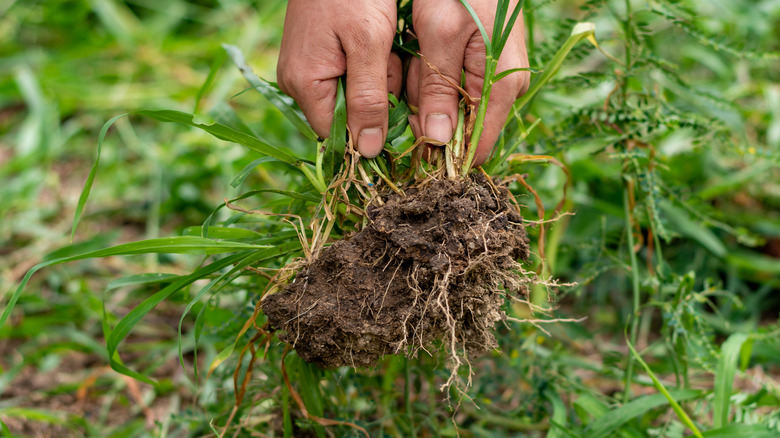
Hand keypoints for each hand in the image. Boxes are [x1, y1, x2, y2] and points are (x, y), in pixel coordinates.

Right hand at [276, 0, 402, 157]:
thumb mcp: (369, 44)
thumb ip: (368, 99)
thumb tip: (366, 152)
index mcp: (304, 84)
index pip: (337, 135)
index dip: (369, 132)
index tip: (399, 114)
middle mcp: (298, 82)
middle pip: (348, 116)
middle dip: (379, 96)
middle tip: (390, 59)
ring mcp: (307, 68)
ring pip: (355, 95)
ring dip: (380, 77)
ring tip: (387, 43)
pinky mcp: (319, 55)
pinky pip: (353, 75)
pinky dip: (374, 63)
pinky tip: (382, 41)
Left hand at [407, 0, 529, 165]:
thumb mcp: (440, 35)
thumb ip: (438, 90)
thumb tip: (440, 140)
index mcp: (500, 87)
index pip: (477, 146)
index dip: (442, 154)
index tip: (410, 145)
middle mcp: (503, 89)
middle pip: (457, 127)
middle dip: (425, 108)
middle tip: (412, 70)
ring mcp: (494, 79)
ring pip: (448, 105)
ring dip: (423, 87)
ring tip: (417, 49)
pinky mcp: (481, 68)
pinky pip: (448, 84)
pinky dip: (428, 73)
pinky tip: (421, 48)